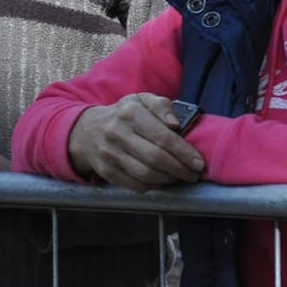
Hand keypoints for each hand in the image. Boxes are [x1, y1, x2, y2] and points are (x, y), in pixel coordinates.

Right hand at [66, 93, 205, 191]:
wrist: (87, 131)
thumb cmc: (124, 115)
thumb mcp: (141, 100)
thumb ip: (162, 106)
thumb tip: (176, 125)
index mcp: (130, 113)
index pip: (162, 137)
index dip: (184, 153)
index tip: (199, 163)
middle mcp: (117, 133)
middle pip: (155, 158)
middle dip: (180, 169)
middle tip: (194, 174)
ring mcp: (109, 154)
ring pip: (146, 175)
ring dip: (169, 179)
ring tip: (181, 177)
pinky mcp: (106, 171)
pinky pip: (135, 185)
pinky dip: (153, 186)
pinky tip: (162, 180)